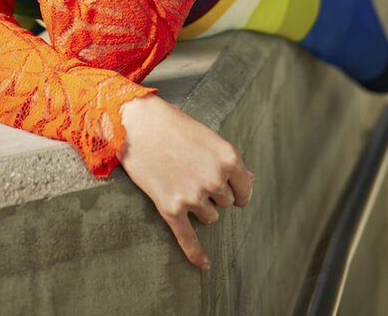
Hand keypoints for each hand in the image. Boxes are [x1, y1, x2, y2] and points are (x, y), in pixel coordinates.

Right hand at [119, 95, 253, 269]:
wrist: (135, 123)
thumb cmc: (172, 125)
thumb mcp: (207, 137)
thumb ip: (228, 161)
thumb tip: (251, 180)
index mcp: (229, 158)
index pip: (244, 189)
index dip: (236, 190)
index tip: (228, 189)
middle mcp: (214, 179)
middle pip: (225, 203)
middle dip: (212, 192)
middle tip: (190, 171)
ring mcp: (193, 195)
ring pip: (209, 216)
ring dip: (199, 206)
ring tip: (179, 180)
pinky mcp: (171, 208)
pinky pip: (188, 237)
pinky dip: (196, 253)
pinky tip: (204, 264)